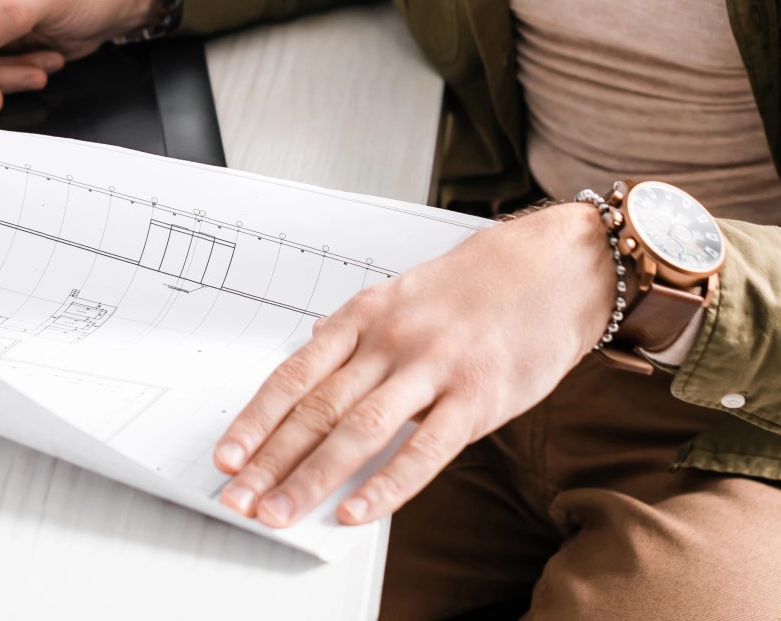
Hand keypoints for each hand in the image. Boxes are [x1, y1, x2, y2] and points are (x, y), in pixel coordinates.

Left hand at [213, 199, 614, 529]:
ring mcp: (433, 368)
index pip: (294, 375)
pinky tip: (356, 512)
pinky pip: (424, 450)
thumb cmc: (477, 285)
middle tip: (239, 500)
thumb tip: (308, 347)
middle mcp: (391, 341)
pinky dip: (386, 486)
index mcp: (365, 316)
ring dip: (313, 478)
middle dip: (271, 460)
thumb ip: (355, 330)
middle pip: (317, 409)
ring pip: (359, 431)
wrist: (554, 268)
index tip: (226, 457)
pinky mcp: (478, 397)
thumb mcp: (402, 294)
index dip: (256, 420)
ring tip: (281, 512)